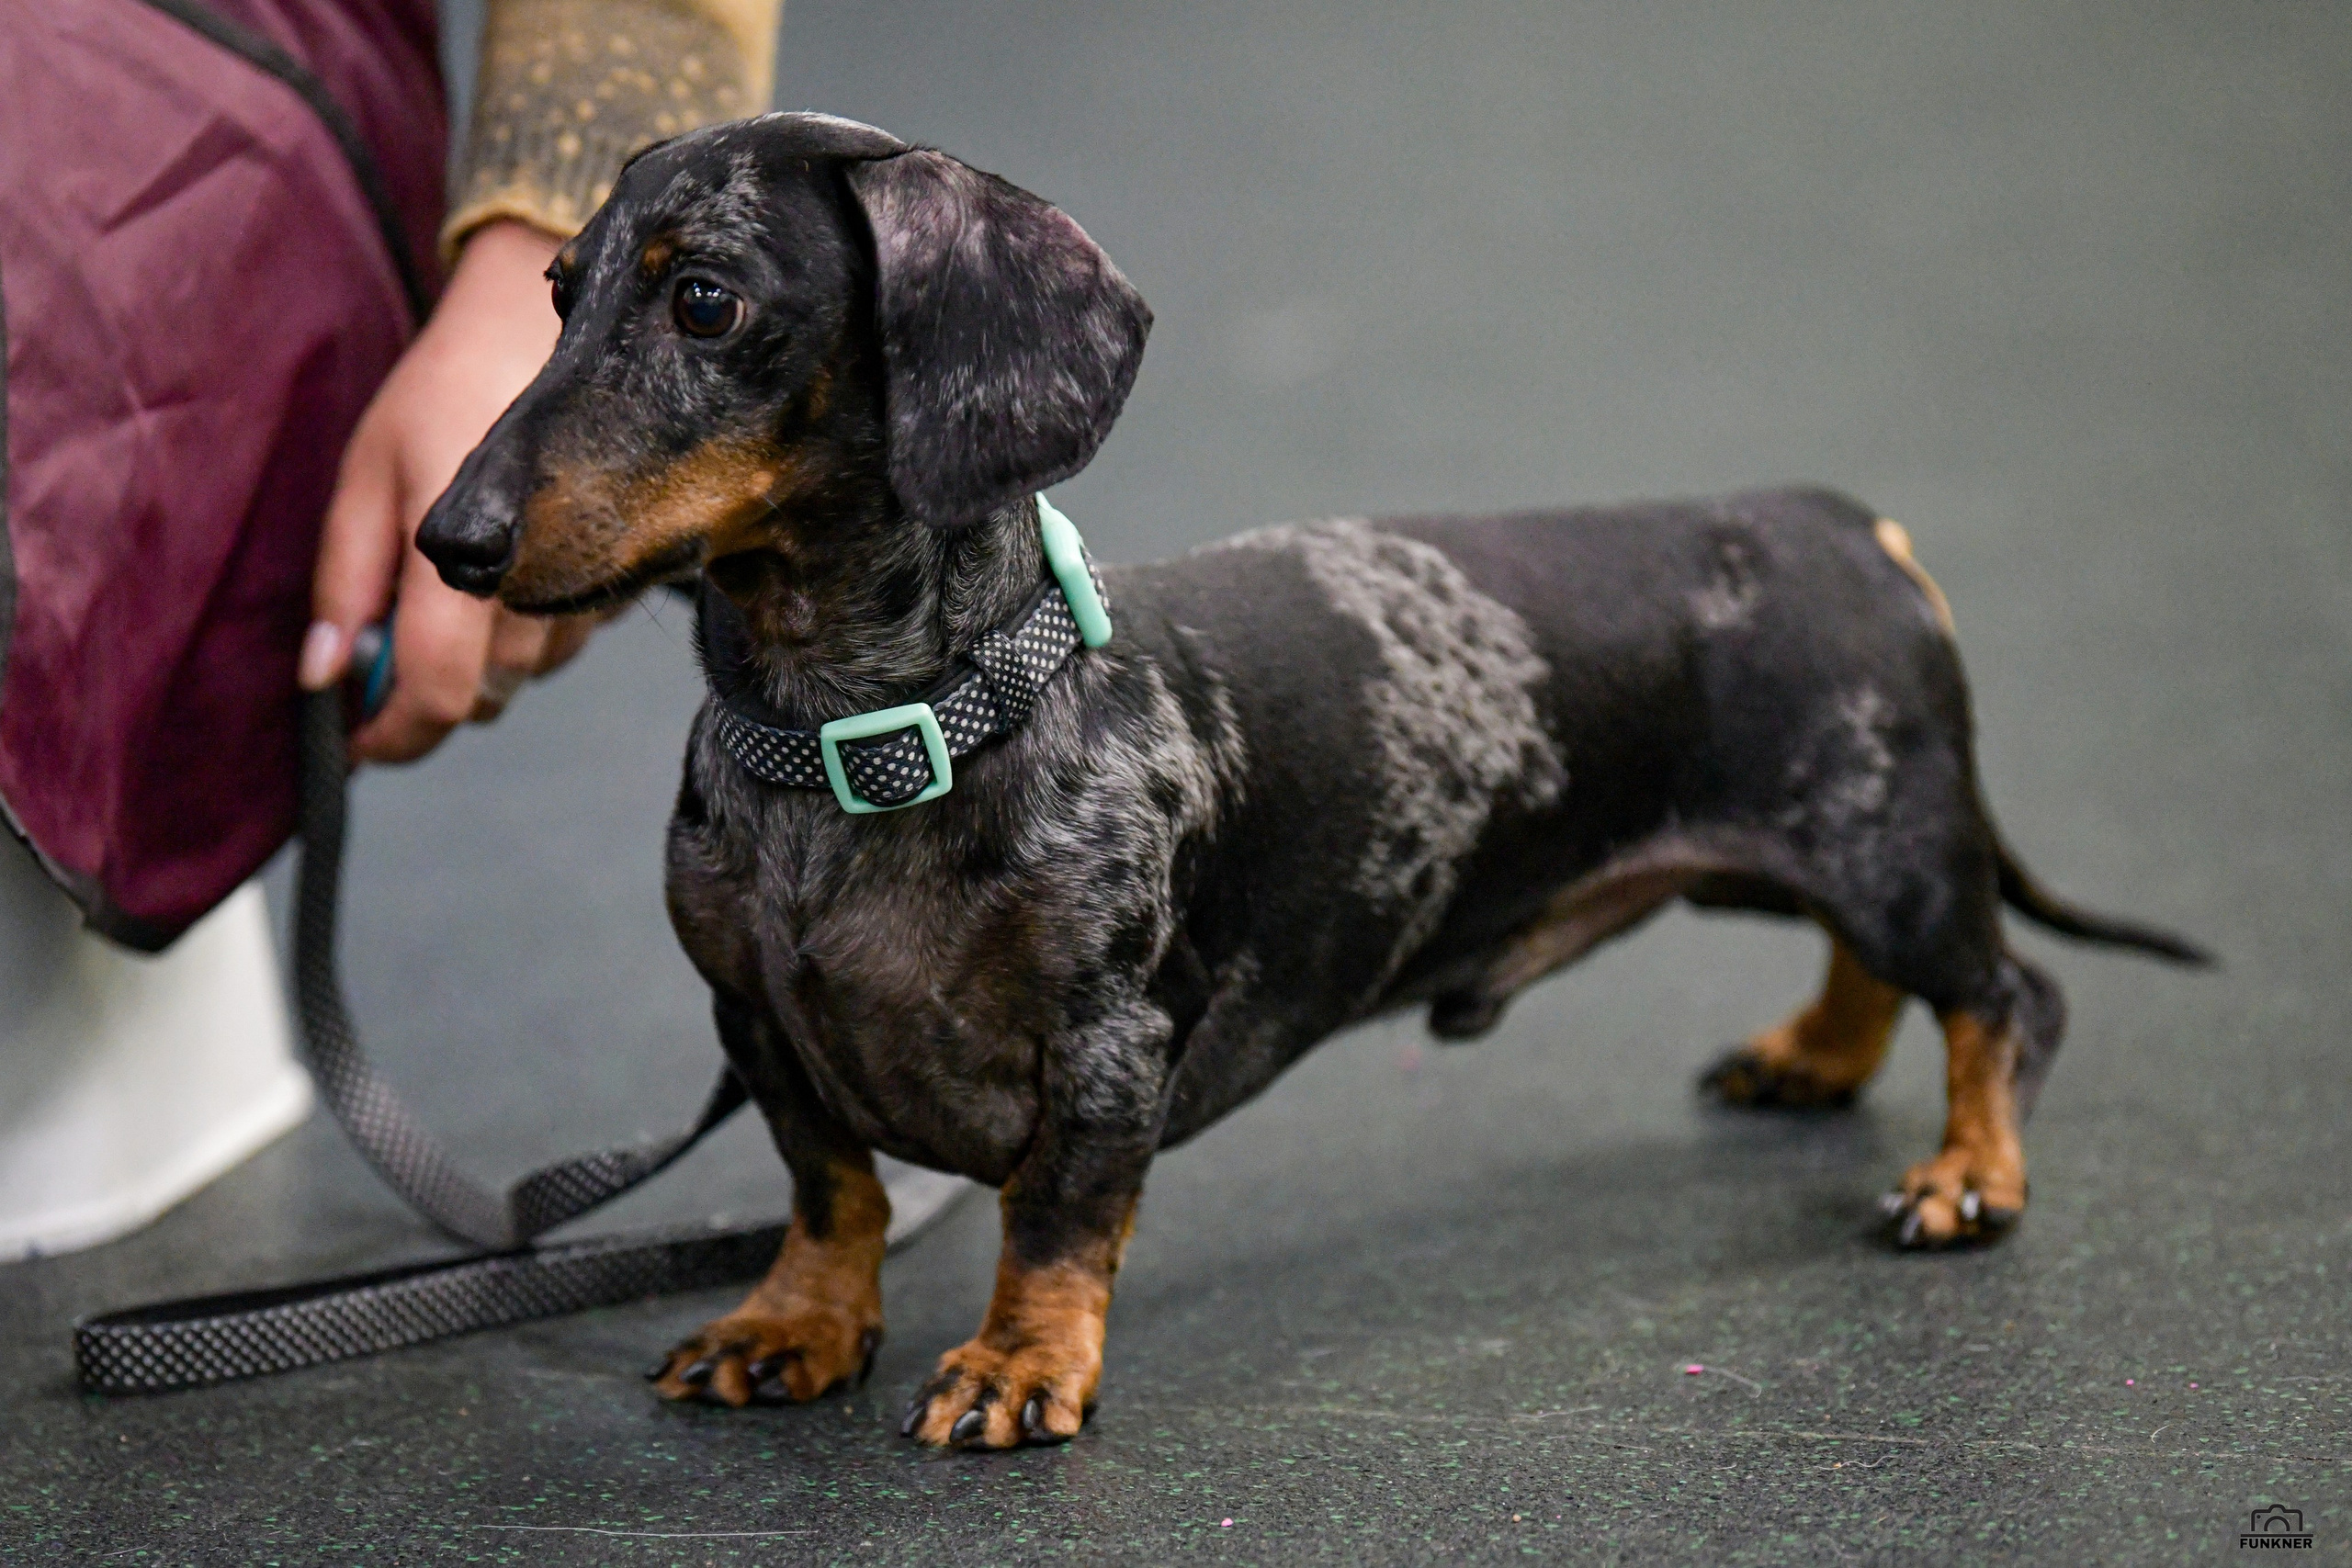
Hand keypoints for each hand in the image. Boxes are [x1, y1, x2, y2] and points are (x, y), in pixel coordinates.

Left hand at [299, 220, 602, 762]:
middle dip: (424, 690)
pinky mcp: (616, 578)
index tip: (358, 740)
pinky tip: (496, 574)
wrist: (538, 333)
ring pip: (523, 675)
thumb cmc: (444, 391)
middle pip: (481, 696)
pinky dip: (516, 632)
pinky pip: (559, 641)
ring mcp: (588, 583)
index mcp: (464, 555)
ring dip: (474, 661)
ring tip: (439, 592)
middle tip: (380, 647)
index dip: (393, 734)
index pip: (440, 689)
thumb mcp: (365, 476)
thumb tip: (322, 675)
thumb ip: (343, 582)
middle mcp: (538, 579)